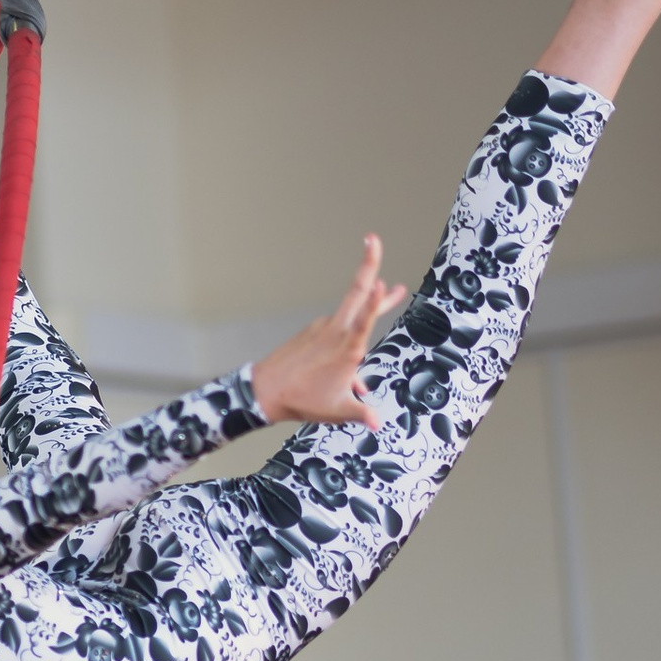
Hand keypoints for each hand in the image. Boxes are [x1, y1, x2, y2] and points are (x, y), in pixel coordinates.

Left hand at [251, 237, 411, 425]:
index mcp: (347, 348)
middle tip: (373, 238)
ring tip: (395, 291)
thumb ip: (361, 413)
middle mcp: (336, 331)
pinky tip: (348, 359)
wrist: (265, 392)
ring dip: (372, 300)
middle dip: (368, 264)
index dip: (377, 301)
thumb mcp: (338, 410)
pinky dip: (349, 336)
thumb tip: (377, 422)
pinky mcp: (314, 330)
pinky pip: (339, 330)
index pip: (366, 319)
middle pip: (356, 291)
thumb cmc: (303, 400)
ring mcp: (324, 327)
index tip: (384, 282)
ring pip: (353, 311)